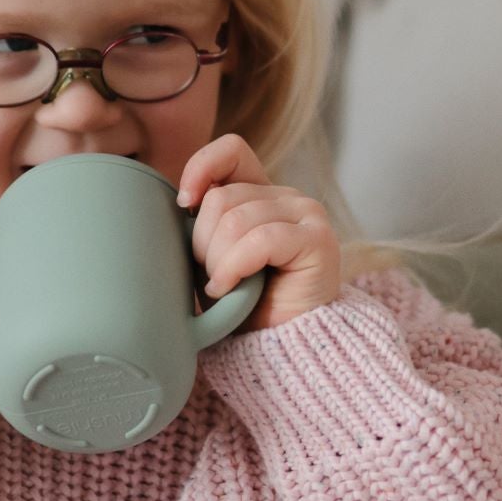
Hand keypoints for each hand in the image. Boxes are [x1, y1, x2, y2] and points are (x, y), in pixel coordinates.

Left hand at [178, 134, 341, 331]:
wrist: (278, 350)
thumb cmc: (242, 306)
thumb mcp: (212, 256)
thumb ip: (204, 221)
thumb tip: (183, 199)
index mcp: (262, 194)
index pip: (232, 150)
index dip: (201, 168)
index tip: (184, 205)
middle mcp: (288, 198)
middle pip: (223, 197)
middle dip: (204, 242)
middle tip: (211, 275)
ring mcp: (307, 215)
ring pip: (237, 219)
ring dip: (218, 261)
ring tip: (223, 287)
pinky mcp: (318, 240)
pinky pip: (260, 239)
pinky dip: (235, 267)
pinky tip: (229, 289)